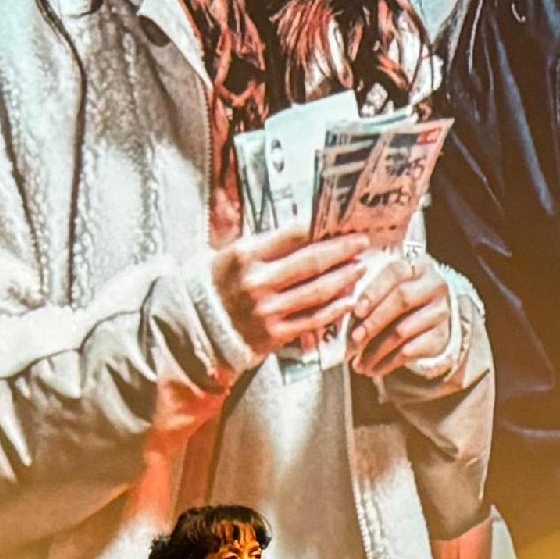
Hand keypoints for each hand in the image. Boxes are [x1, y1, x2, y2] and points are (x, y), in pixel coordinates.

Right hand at [211, 226, 367, 360]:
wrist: (197, 329)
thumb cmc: (218, 285)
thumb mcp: (231, 255)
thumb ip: (265, 244)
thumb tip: (307, 231)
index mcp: (246, 255)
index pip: (292, 235)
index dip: (322, 228)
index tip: (342, 224)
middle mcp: (257, 282)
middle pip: (312, 262)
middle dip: (342, 251)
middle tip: (362, 243)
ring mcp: (267, 310)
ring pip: (317, 291)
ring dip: (345, 278)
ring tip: (360, 268)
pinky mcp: (275, 334)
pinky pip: (313, 319)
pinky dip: (335, 309)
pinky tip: (349, 299)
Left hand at [346, 255, 453, 378]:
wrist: (432, 318)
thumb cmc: (399, 298)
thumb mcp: (388, 287)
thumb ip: (367, 290)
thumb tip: (340, 310)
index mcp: (416, 265)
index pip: (395, 272)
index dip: (374, 291)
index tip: (356, 311)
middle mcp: (433, 284)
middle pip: (401, 299)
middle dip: (373, 322)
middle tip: (354, 340)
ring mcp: (440, 311)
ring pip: (404, 330)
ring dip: (376, 349)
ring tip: (359, 363)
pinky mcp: (441, 336)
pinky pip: (411, 350)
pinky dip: (388, 362)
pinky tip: (374, 369)